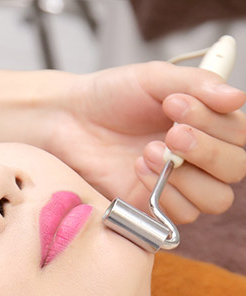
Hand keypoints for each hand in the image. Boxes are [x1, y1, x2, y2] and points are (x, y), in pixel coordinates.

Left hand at [42, 62, 245, 223]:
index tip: (176, 104)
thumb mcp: (153, 79)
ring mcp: (177, 185)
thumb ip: (197, 84)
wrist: (68, 120)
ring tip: (148, 151)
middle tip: (172, 133)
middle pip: (234, 170)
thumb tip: (237, 98)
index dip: (216, 124)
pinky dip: (166, 194)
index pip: (239, 136)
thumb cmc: (110, 97)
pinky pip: (180, 215)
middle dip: (207, 151)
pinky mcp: (152, 206)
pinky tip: (138, 169)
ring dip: (188, 177)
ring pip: (215, 199)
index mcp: (206, 125)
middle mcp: (198, 158)